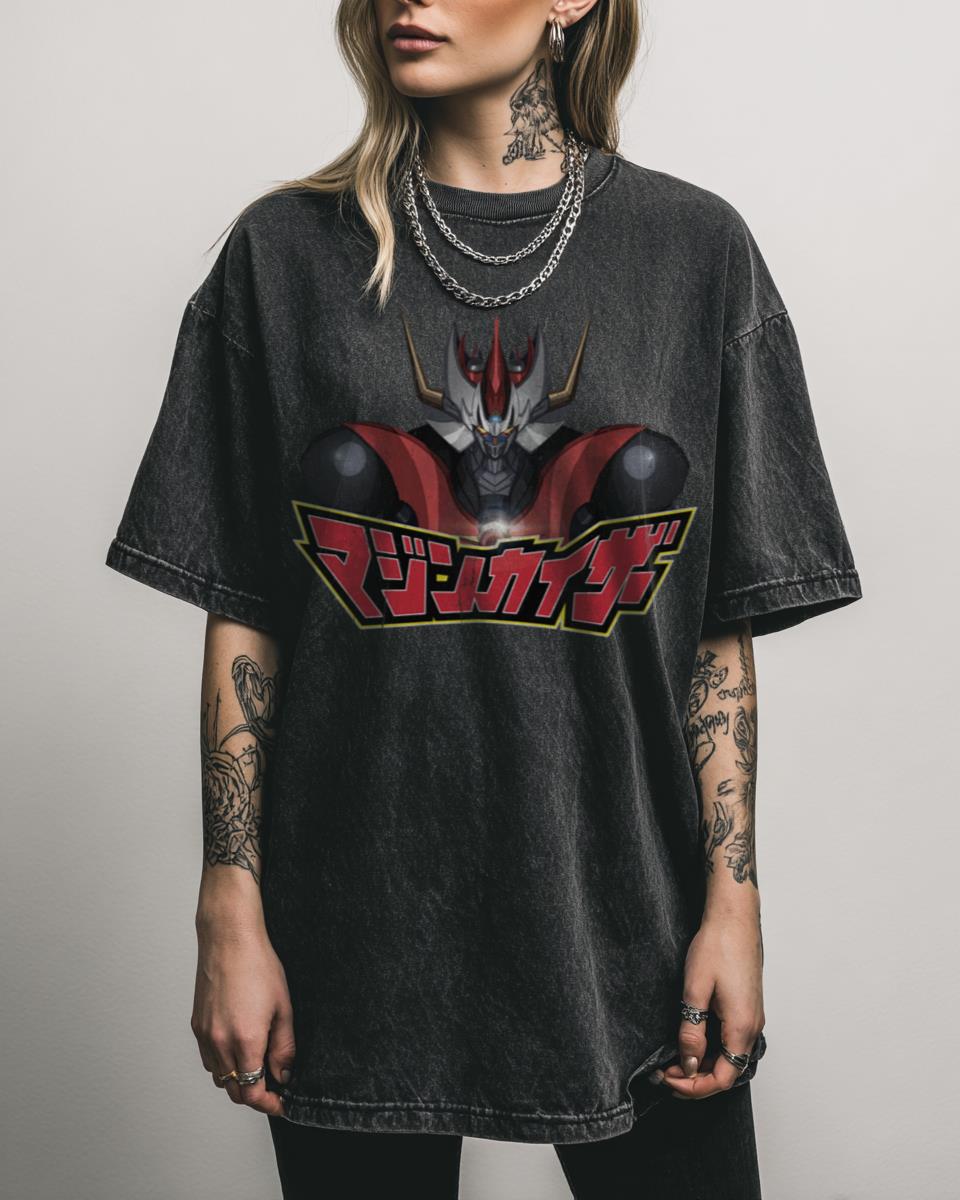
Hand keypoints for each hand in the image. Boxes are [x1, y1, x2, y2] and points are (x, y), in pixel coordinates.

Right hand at [191, 917, 295, 1116]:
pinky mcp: (196, 1026)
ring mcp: (205, 1035)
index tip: (281, 1103)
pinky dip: (223, 1065)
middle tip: (274, 1088)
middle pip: (234, 1091)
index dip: (268, 1104)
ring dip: (238, 1081)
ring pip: (219, 1077)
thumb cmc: (258, 966)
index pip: (252, 1092)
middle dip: (255, 1095)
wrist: (229, 940)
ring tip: (258, 1066)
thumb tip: (284, 1074)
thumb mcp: (283, 1007)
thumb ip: (284, 1047)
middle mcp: (220, 1043)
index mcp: (245, 1040)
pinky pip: (208, 1059)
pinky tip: (238, 1050)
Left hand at [659, 909, 763, 1099]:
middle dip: (695, 1079)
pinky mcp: (747, 1008)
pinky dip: (711, 1049)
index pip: (722, 1078)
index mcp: (742, 1027)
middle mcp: (753, 1027)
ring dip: (703, 1064)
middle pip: (727, 1072)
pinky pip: (731, 1041)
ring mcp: (752, 1017)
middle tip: (664, 1072)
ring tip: (673, 1059)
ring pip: (729, 1057)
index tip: (668, 1079)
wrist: (734, 918)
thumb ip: (692, 1031)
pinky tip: (691, 1041)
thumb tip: (689, 1064)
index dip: (694, 1087)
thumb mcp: (695, 990)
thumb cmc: (717, 946)